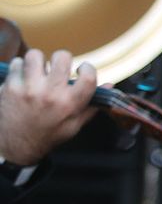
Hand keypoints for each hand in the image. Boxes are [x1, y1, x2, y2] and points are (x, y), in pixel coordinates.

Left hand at [0, 49, 96, 166]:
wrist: (15, 148)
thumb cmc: (47, 136)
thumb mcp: (74, 126)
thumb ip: (92, 105)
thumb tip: (110, 85)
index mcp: (70, 104)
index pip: (88, 75)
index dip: (87, 68)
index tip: (81, 69)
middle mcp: (51, 94)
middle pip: (62, 57)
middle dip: (61, 60)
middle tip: (57, 68)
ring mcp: (29, 89)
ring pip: (36, 55)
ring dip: (38, 61)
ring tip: (37, 70)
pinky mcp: (10, 88)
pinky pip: (16, 64)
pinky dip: (19, 68)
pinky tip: (22, 77)